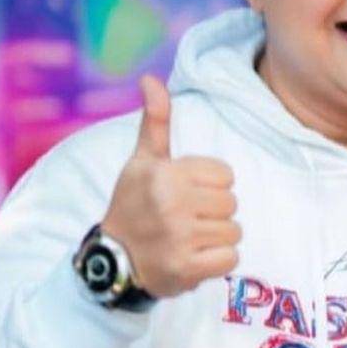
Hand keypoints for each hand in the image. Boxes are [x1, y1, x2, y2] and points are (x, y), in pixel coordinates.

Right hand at [101, 74, 240, 298]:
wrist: (112, 262)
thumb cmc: (133, 205)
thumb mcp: (142, 161)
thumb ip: (155, 121)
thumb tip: (150, 79)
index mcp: (165, 173)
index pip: (225, 176)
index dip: (209, 186)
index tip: (183, 196)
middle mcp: (172, 203)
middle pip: (231, 203)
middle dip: (214, 213)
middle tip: (184, 221)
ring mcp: (179, 237)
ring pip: (234, 231)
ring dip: (216, 239)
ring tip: (188, 240)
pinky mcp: (187, 268)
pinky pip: (231, 258)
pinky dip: (217, 262)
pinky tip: (195, 259)